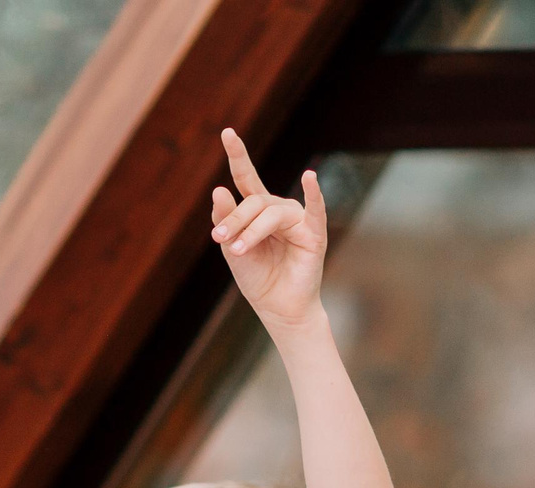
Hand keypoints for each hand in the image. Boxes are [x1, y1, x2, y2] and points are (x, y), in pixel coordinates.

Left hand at [211, 128, 324, 331]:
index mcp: (258, 209)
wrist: (278, 308)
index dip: (238, 155)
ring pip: (271, 213)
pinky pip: (315, 210)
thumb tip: (219, 188)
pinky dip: (313, 194)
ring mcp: (298, 219)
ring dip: (252, 230)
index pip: (246, 177)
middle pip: (254, 201)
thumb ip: (227, 220)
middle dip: (235, 218)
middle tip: (220, 238)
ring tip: (239, 250)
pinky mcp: (314, 234)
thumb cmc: (257, 278)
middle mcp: (278, 209)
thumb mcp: (233, 248)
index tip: (227, 132)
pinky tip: (310, 178)